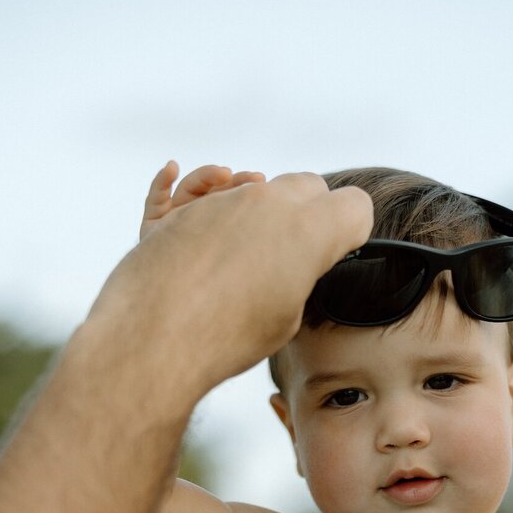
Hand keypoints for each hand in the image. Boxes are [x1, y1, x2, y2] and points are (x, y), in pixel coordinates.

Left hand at [87, 167, 372, 398]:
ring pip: (254, 188)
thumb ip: (297, 276)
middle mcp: (268, 201)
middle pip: (306, 187)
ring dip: (261, 209)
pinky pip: (187, 189)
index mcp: (307, 230)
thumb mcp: (286, 314)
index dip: (352, 230)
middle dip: (311, 211)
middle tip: (303, 247)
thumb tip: (289, 266)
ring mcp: (222, 199)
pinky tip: (188, 176)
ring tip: (252, 246)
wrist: (159, 337)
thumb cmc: (230, 337)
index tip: (344, 249)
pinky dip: (194, 187)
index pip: (353, 207)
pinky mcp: (181, 210)